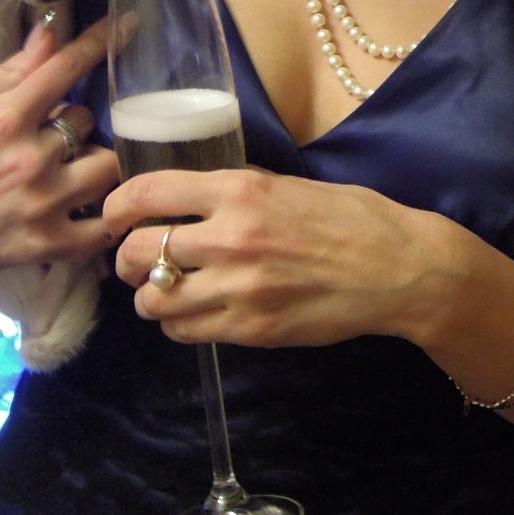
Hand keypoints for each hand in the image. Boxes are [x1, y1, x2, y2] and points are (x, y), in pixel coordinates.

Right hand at [0, 20, 119, 294]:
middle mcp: (27, 158)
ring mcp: (40, 204)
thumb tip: (50, 31)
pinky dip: (107, 216)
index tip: (126, 24)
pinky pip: (103, 227)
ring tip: (71, 168)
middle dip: (74, 121)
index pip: (64, 70)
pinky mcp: (46, 245)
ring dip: (93, 162)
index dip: (97, 42)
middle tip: (51, 133)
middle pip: (88, 120)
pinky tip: (95, 207)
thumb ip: (10, 73)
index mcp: (2, 119)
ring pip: (107, 167)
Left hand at [104, 164, 439, 348]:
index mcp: (240, 191)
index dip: (116, 205)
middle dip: (128, 256)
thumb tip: (191, 191)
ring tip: (163, 289)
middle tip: (136, 258)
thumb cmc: (352, 217)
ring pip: (154, 298)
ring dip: (150, 294)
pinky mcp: (251, 329)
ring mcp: (239, 288)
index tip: (114, 214)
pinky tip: (193, 311)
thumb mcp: (288, 183)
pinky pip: (185, 330)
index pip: (146, 194)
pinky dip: (177, 322)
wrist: (399, 269)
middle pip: (139, 250)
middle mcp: (231, 237)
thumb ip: (237, 187)